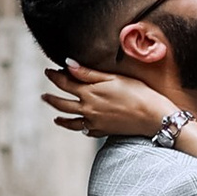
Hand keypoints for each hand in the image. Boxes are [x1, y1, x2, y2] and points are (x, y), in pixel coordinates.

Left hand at [44, 57, 175, 140]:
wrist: (153, 116)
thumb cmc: (137, 92)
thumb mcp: (113, 78)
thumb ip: (88, 73)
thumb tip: (68, 64)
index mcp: (90, 92)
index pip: (65, 83)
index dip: (55, 76)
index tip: (49, 71)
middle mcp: (88, 109)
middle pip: (62, 103)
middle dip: (51, 98)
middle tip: (44, 95)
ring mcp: (94, 122)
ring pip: (70, 120)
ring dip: (60, 117)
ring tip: (54, 116)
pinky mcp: (102, 131)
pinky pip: (84, 130)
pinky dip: (77, 128)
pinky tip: (77, 126)